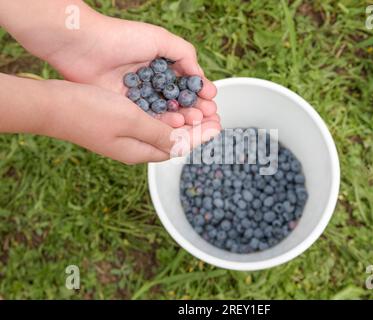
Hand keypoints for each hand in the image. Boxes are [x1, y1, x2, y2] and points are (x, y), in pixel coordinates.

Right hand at [37, 79, 219, 163]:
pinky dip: (167, 115)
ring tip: (201, 110)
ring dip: (184, 122)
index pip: (179, 147)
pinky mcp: (120, 125)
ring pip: (164, 131)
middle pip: (174, 141)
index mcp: (140, 151)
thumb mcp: (131, 121)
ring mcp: (127, 137)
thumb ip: (160, 134)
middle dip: (196, 130)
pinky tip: (174, 106)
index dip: (201, 136)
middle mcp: (136, 148)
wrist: (53, 105)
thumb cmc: (90, 111)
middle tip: (215, 117)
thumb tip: (185, 146)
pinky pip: (152, 123)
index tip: (218, 126)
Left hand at [44, 14, 218, 127]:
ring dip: (185, 118)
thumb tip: (201, 77)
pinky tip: (177, 123)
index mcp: (162, 66)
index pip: (186, 85)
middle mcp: (152, 84)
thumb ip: (185, 55)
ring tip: (198, 121)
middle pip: (180, 102)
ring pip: (167, 112)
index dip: (201, 94)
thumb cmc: (122, 38)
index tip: (212, 100)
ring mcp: (140, 97)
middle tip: (210, 116)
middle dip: (197, 109)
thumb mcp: (160, 39)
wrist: (84, 46)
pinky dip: (164, 122)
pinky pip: (150, 119)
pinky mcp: (127, 108)